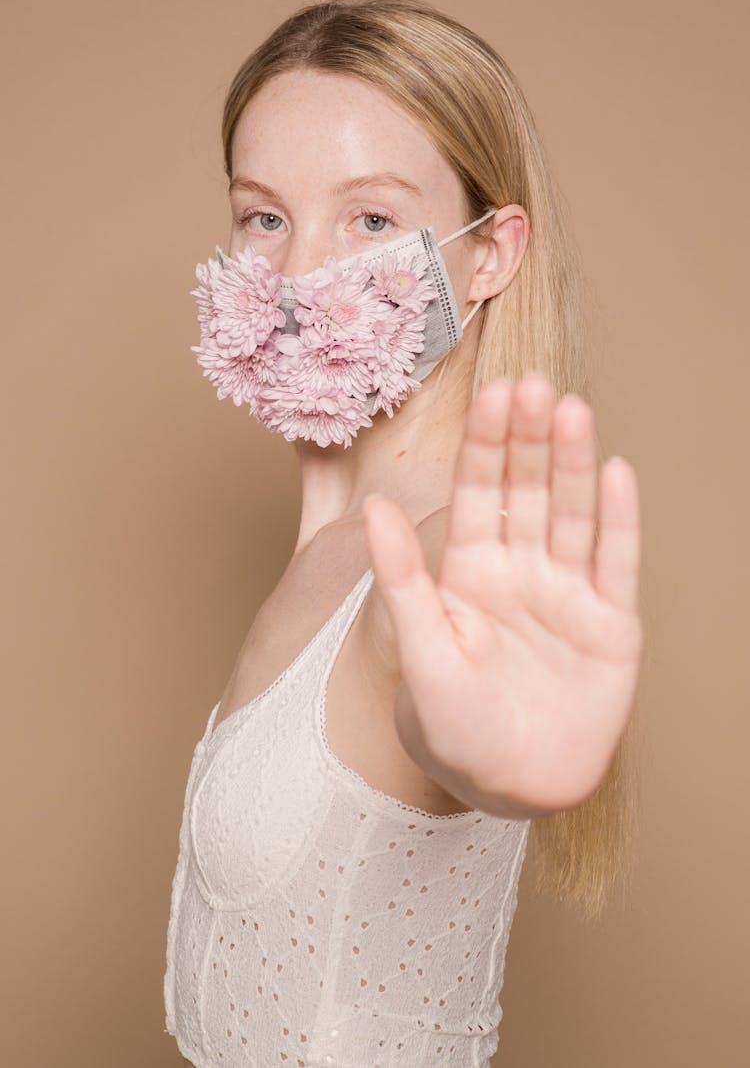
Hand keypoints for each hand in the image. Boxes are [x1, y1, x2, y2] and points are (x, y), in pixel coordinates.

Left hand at [362, 373, 642, 817]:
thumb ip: (400, 578)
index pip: (480, 492)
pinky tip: (616, 472)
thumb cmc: (451, 725)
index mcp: (471, 570)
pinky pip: (615, 562)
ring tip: (572, 411)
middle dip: (530, 440)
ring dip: (574, 463)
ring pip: (573, 513)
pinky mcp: (611, 623)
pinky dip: (618, 519)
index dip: (487, 444)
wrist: (507, 785)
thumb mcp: (420, 649)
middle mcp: (521, 570)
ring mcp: (569, 592)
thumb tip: (373, 507)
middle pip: (529, 490)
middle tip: (533, 386)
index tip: (492, 394)